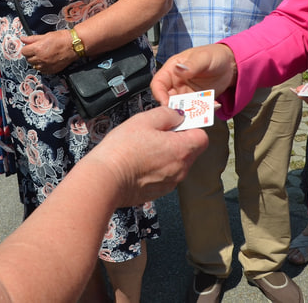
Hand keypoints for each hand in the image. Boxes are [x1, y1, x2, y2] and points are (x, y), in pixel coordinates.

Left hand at [20, 30, 75, 74]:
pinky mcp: (52, 70)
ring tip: (43, 56)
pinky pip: (42, 71)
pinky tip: (47, 61)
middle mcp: (40, 59)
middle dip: (31, 55)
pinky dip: (43, 66)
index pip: (24, 51)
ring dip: (36, 61)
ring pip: (35, 66)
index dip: (27, 48)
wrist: (74, 46)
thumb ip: (32, 39)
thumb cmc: (61, 38)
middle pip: (28, 59)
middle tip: (37, 50)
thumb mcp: (46, 35)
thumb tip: (23, 38)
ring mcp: (46, 66)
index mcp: (38, 49)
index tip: (30, 47)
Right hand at [81, 106, 208, 205]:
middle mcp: (180, 169)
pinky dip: (156, 169)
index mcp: (182, 150)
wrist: (105, 179)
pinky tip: (139, 162)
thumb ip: (167, 114)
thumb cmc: (123, 149)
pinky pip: (164, 176)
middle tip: (155, 133)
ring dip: (165, 155)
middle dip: (176, 140)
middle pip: (189, 150)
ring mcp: (170, 183)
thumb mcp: (145, 120)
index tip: (177, 122)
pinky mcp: (157, 192)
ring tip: (143, 148)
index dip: (190, 127)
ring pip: (176, 164)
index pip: (202, 137)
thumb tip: (178, 116)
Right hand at [151, 44, 236, 105]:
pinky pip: (196, 110)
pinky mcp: (197, 101)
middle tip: (183, 114)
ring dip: (189, 113)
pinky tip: (214, 105)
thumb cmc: (214, 55)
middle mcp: (176, 84)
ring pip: (181, 108)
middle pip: (167, 100)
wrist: (230, 65)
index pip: (158, 84)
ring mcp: (186, 94)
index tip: (166, 103)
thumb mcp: (203, 58)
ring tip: (201, 112)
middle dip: (173, 109)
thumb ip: (191, 64)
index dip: (159, 94)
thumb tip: (178, 69)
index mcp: (172, 70)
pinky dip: (203, 112)